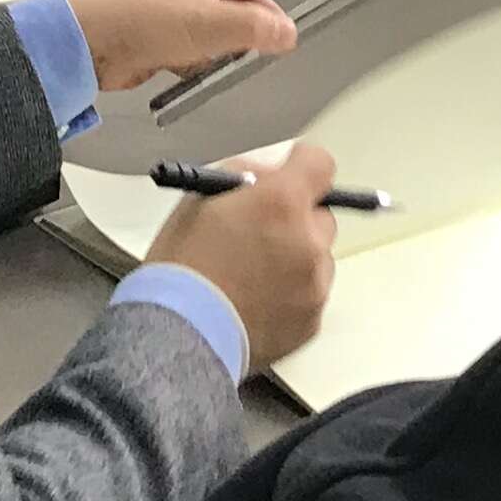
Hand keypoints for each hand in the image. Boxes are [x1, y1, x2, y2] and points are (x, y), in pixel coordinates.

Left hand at [65, 0, 333, 90]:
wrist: (86, 45)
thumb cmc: (141, 20)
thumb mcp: (208, 24)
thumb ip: (254, 28)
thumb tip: (288, 33)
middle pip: (248, 1)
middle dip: (260, 25)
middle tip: (268, 49)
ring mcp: (181, 10)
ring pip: (226, 30)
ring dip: (228, 49)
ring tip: (217, 62)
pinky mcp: (166, 37)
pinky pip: (202, 50)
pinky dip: (203, 63)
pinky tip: (190, 72)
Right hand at [143, 143, 340, 372]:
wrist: (179, 335)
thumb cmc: (181, 266)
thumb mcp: (199, 199)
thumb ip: (243, 177)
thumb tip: (267, 174)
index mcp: (282, 202)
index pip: (320, 165)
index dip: (301, 167)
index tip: (288, 175)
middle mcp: (308, 241)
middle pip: (321, 215)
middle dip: (296, 219)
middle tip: (261, 232)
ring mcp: (315, 285)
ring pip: (317, 259)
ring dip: (295, 259)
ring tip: (251, 276)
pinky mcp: (312, 322)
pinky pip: (311, 296)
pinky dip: (291, 295)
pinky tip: (255, 302)